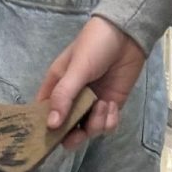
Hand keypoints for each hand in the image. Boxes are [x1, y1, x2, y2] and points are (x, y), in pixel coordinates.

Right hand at [35, 16, 146, 148]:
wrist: (128, 35)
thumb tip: (51, 125)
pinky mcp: (110, 106)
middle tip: (80, 133)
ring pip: (88, 131)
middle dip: (73, 136)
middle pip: (66, 130)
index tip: (52, 136)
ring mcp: (91, 105)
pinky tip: (112, 105)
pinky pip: (107, 126)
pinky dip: (110, 120)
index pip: (43, 115)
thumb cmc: (95, 45)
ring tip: (103, 104)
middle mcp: (71, 100)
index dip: (45, 129)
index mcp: (55, 88)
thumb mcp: (76, 68)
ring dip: (96, 123)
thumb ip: (63, 96)